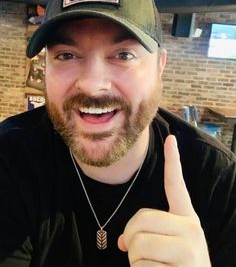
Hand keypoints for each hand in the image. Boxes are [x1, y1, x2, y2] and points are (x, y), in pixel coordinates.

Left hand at [118, 135, 210, 266]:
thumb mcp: (166, 246)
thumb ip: (147, 233)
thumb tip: (122, 243)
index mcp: (187, 220)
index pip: (176, 186)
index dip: (173, 161)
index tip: (171, 139)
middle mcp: (191, 230)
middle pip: (140, 220)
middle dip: (131, 239)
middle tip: (141, 253)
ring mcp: (189, 250)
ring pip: (136, 245)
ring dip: (136, 262)